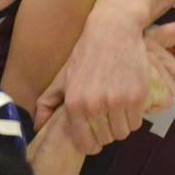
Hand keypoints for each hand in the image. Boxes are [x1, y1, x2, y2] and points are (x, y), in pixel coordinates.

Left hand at [35, 18, 174, 153]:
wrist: (112, 30)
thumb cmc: (85, 55)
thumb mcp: (62, 77)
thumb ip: (47, 103)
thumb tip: (37, 126)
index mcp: (74, 104)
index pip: (86, 144)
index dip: (92, 143)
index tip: (96, 134)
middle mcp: (94, 106)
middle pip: (107, 139)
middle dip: (108, 131)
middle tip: (108, 116)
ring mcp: (117, 102)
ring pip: (123, 133)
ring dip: (122, 124)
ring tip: (118, 108)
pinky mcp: (136, 96)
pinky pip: (136, 122)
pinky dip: (134, 116)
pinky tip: (128, 102)